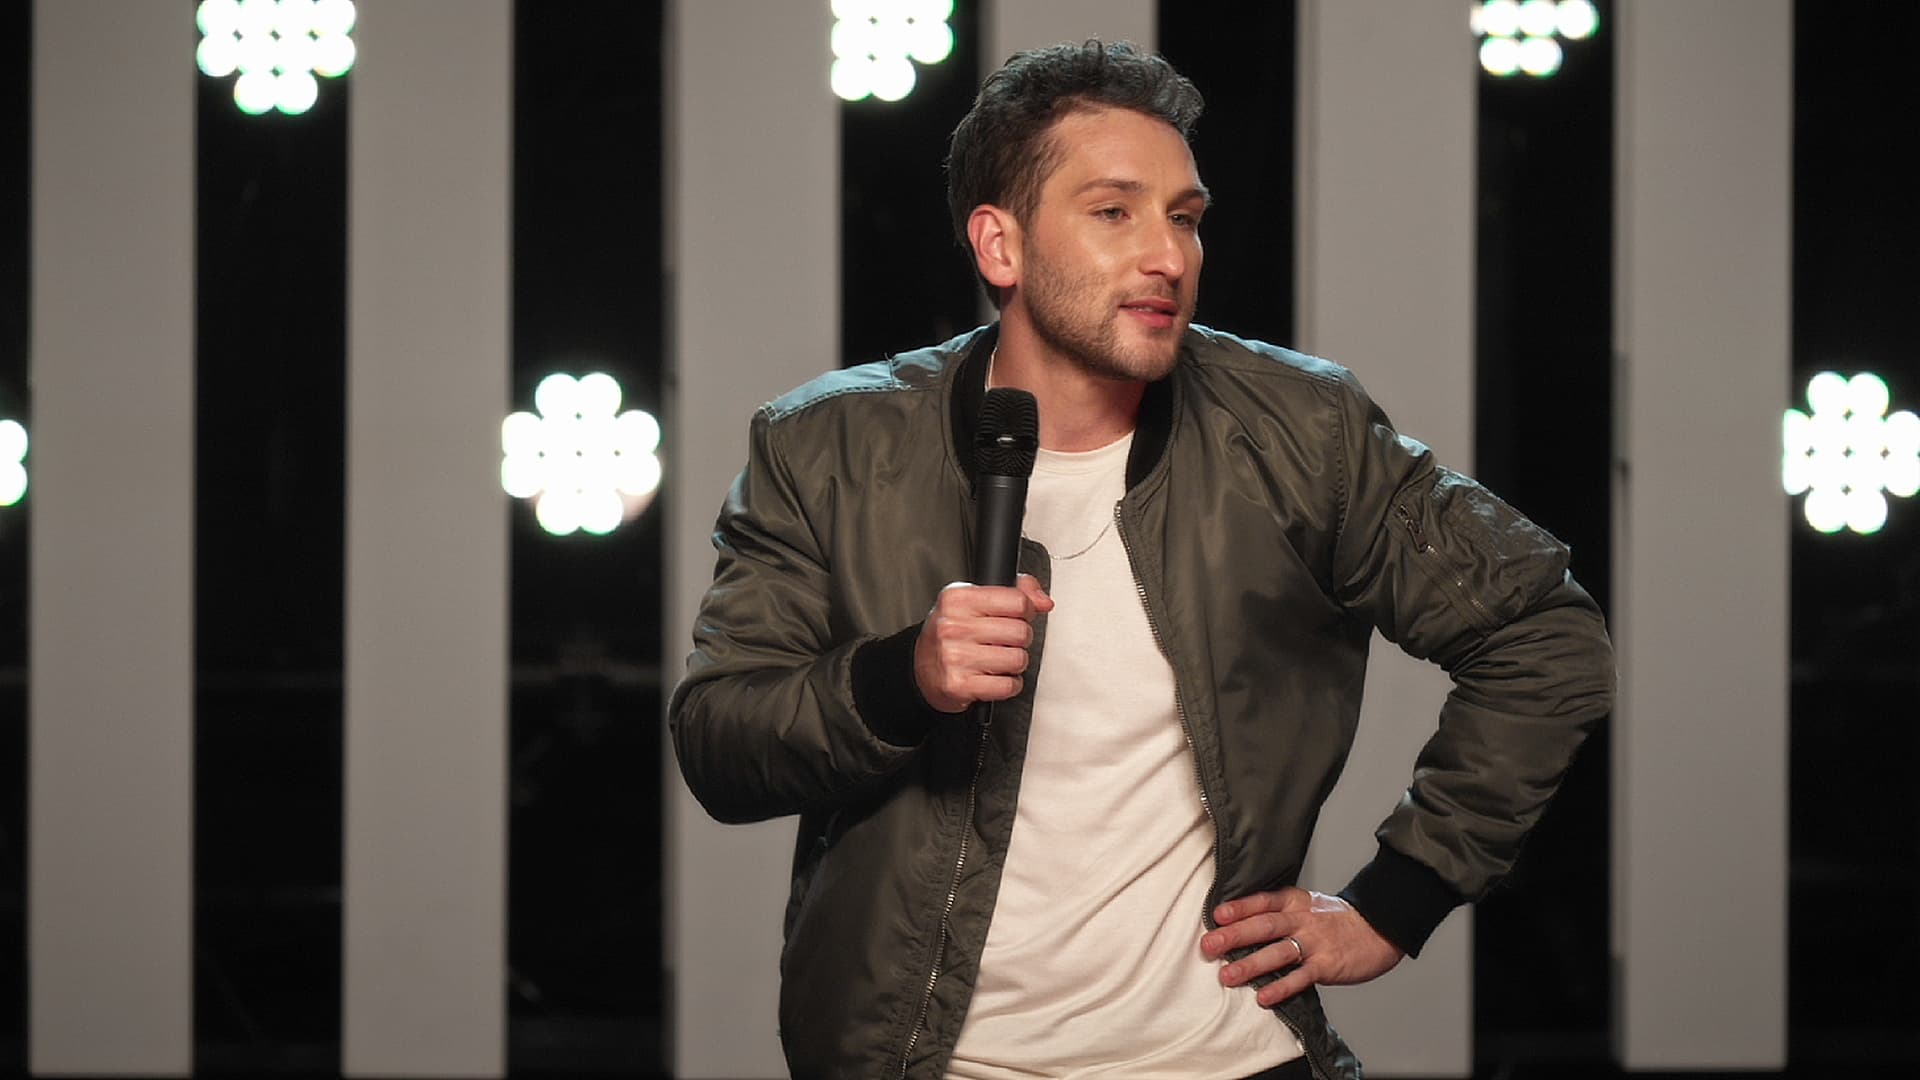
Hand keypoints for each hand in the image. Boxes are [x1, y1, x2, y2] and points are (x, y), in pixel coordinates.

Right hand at [913, 575, 1053, 712]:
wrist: (922, 668)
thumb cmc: (952, 633)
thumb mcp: (974, 601)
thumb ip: (1015, 592)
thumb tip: (1044, 602)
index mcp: (957, 598)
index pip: (1017, 600)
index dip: (1025, 610)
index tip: (1018, 616)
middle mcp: (953, 626)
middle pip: (1020, 631)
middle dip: (1020, 639)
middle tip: (1005, 641)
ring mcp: (955, 657)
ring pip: (1017, 659)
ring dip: (1014, 663)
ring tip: (998, 659)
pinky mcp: (959, 685)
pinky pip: (1008, 685)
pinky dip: (1009, 684)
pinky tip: (994, 677)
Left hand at [1201, 887, 1402, 1006]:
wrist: (1379, 928)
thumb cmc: (1336, 920)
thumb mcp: (1307, 904)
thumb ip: (1278, 912)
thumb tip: (1239, 923)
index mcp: (1295, 902)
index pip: (1262, 902)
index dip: (1239, 908)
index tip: (1217, 916)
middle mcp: (1302, 920)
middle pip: (1264, 926)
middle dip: (1234, 936)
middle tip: (1209, 946)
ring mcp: (1315, 943)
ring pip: (1278, 952)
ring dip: (1250, 965)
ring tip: (1227, 976)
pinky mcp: (1327, 966)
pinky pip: (1300, 978)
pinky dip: (1281, 987)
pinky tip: (1263, 997)